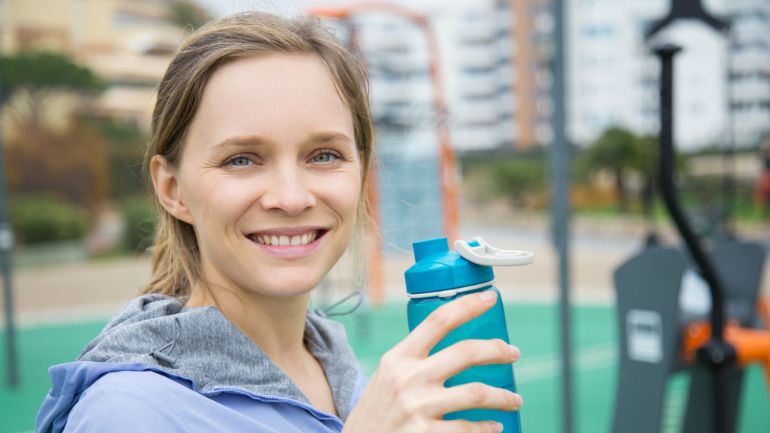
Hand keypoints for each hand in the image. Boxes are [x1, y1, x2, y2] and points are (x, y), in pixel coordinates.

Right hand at [342, 290, 521, 432]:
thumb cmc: (377, 411)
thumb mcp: (387, 376)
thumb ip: (414, 361)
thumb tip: (456, 349)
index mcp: (399, 357)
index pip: (438, 320)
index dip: (468, 305)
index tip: (490, 298)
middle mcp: (409, 378)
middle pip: (466, 352)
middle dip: (497, 350)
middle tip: (512, 353)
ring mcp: (418, 407)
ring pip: (476, 393)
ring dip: (503, 396)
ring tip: (514, 400)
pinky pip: (467, 428)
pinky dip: (487, 428)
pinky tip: (494, 426)